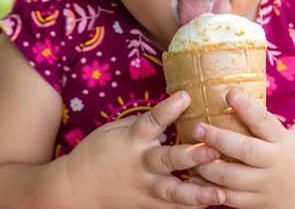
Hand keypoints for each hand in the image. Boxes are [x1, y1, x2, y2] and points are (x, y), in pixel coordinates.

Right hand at [61, 91, 226, 207]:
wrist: (75, 189)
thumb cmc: (96, 153)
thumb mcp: (114, 130)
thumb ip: (143, 123)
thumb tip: (172, 111)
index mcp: (132, 140)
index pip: (152, 121)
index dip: (168, 109)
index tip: (186, 96)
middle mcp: (141, 165)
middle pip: (168, 160)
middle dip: (192, 155)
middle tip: (213, 150)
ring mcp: (145, 188)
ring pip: (174, 192)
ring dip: (198, 192)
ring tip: (219, 193)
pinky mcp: (148, 205)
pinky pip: (173, 208)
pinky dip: (191, 206)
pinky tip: (213, 202)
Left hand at [190, 90, 294, 208]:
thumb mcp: (287, 141)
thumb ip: (263, 128)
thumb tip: (232, 100)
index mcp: (282, 141)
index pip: (264, 121)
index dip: (246, 107)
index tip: (229, 93)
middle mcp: (275, 162)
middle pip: (244, 149)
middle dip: (218, 139)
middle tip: (197, 128)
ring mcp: (266, 185)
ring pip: (231, 177)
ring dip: (207, 166)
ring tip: (190, 154)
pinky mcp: (259, 204)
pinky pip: (230, 198)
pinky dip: (210, 189)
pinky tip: (195, 179)